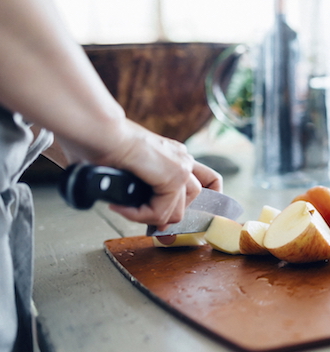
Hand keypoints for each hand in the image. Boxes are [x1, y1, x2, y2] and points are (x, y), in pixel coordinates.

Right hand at [59, 119, 222, 228]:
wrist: (101, 132)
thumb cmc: (105, 144)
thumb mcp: (131, 166)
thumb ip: (141, 185)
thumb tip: (136, 206)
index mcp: (176, 156)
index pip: (205, 183)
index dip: (188, 205)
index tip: (169, 219)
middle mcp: (183, 160)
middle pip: (193, 201)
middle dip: (167, 215)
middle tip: (140, 216)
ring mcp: (182, 168)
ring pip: (176, 212)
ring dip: (147, 216)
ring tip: (124, 208)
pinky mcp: (174, 177)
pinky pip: (160, 213)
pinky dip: (138, 216)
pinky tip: (120, 206)